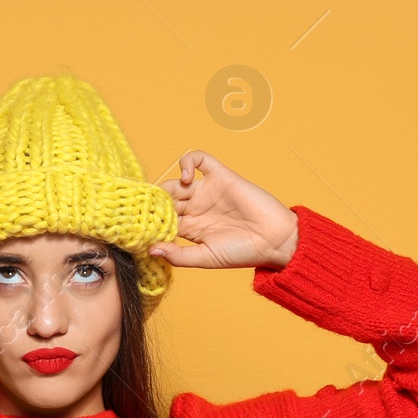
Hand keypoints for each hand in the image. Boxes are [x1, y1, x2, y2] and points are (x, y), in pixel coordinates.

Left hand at [148, 151, 298, 269]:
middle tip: (153, 207)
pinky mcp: (220, 176)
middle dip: (156, 201)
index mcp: (190, 228)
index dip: (150, 219)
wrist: (273, 239)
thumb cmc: (242, 253)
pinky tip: (187, 178)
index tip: (143, 224)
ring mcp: (207, 191)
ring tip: (172, 196)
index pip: (161, 218)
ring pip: (177, 180)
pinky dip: (188, 162)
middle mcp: (196, 208)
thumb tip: (151, 250)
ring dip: (168, 185)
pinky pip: (200, 159)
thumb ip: (179, 255)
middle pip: (166, 198)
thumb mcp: (205, 258)